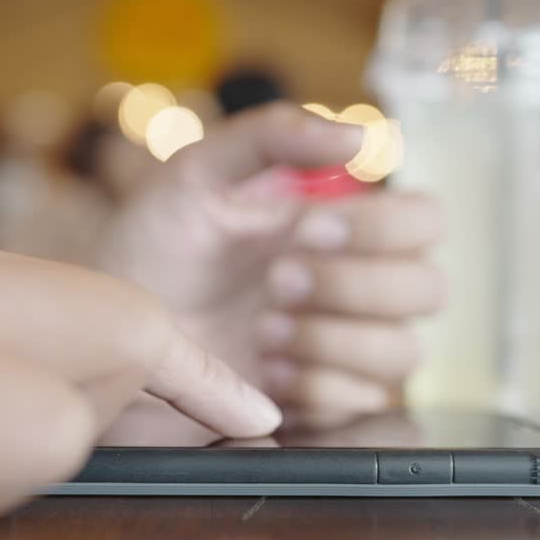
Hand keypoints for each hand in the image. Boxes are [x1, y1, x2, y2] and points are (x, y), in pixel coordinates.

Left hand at [96, 103, 443, 422]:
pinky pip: (361, 403)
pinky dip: (313, 385)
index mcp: (338, 226)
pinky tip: (263, 369)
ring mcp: (342, 348)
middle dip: (353, 285)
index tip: (306, 227)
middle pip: (429, 290)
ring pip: (404, 353)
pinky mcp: (322, 403)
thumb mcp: (198, 173)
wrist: (109, 332)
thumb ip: (275, 136)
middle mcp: (354, 287)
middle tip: (277, 281)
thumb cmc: (152, 247)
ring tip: (264, 330)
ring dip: (331, 339)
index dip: (381, 226)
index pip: (424, 221)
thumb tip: (361, 138)